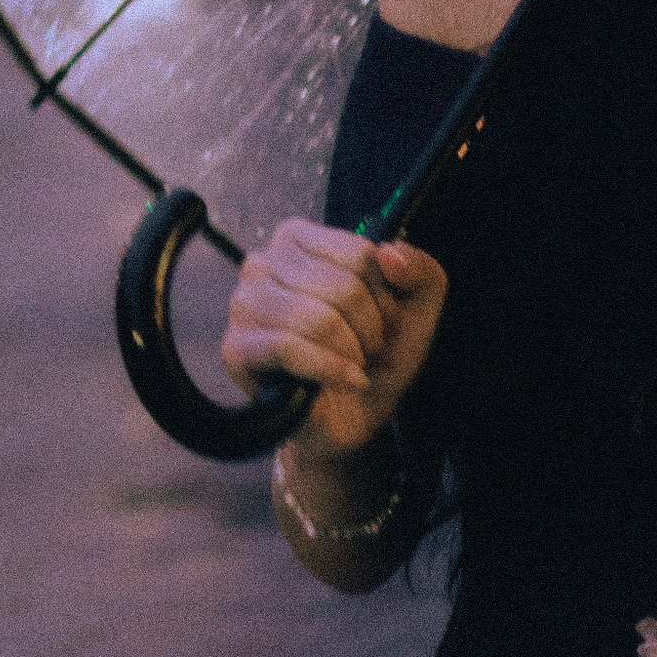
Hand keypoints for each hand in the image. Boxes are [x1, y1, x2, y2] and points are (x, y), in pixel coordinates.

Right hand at [220, 219, 446, 458]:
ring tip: (355, 365)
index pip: (359, 254)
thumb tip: (389, 254)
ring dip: (351, 351)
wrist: (355, 416)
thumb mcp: (417, 309)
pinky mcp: (235, 349)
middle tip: (370, 349)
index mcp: (299, 240)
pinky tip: (347, 381)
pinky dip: (330, 369)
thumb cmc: (377, 355)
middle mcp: (263, 263)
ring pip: (315, 318)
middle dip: (371, 328)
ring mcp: (244, 305)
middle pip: (341, 286)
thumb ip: (421, 270)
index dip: (386, 296)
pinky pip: (288, 348)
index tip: (386, 319)